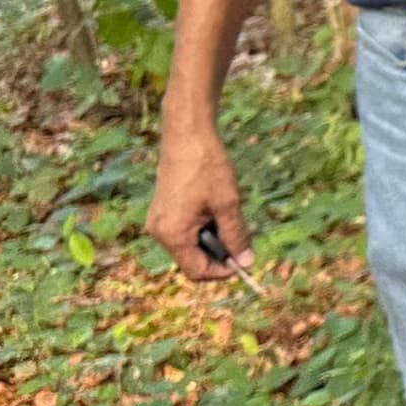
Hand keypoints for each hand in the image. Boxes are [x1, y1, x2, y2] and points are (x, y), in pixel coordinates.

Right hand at [149, 118, 247, 282]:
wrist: (187, 134)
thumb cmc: (207, 167)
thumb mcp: (227, 204)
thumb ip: (236, 236)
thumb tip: (246, 262)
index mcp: (172, 234)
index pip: (197, 271)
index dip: (223, 271)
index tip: (244, 262)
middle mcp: (159, 231)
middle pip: (192, 260)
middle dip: (219, 255)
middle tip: (242, 239)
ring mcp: (158, 220)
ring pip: (190, 245)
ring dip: (213, 239)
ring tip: (229, 215)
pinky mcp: (163, 210)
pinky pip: (184, 231)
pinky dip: (203, 227)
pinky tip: (217, 208)